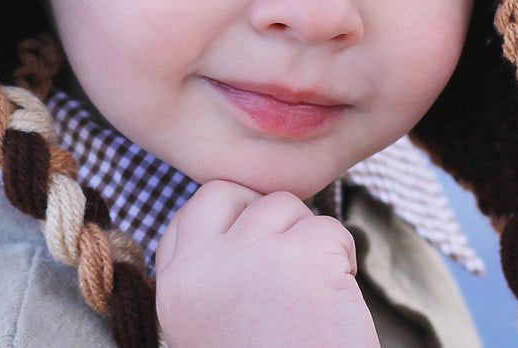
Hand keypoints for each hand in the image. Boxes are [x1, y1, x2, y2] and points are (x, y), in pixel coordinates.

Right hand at [155, 180, 378, 347]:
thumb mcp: (208, 327)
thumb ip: (209, 275)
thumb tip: (237, 214)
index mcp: (173, 288)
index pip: (191, 215)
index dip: (228, 223)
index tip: (251, 253)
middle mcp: (202, 265)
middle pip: (231, 192)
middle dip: (263, 214)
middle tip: (288, 260)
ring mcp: (253, 255)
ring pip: (285, 206)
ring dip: (308, 240)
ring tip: (312, 297)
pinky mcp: (304, 256)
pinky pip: (331, 229)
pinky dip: (344, 259)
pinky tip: (336, 303)